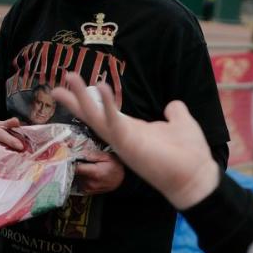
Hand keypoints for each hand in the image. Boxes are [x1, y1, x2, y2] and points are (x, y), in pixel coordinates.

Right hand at [0, 117, 24, 164]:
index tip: (21, 146)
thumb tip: (16, 121)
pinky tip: (10, 162)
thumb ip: (9, 123)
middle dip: (9, 150)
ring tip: (17, 158)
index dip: (10, 140)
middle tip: (22, 154)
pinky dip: (1, 162)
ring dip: (6, 157)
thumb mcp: (1, 124)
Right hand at [52, 73, 219, 208]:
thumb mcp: (180, 123)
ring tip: (69, 76)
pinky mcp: (130, 144)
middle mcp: (123, 136)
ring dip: (81, 98)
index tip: (74, 89)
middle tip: (54, 87)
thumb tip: (172, 105)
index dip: (89, 101)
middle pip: (92, 116)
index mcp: (132, 130)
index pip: (105, 113)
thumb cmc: (189, 153)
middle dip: (75, 100)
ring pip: (96, 117)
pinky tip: (100, 86)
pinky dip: (107, 105)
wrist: (197, 176)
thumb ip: (174, 113)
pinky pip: (114, 122)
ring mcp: (124, 141)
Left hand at [73, 152, 124, 193]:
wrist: (122, 180)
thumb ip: (92, 155)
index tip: (71, 157)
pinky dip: (81, 177)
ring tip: (88, 168)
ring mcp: (88, 188)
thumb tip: (79, 153)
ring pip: (76, 177)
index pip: (75, 168)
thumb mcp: (107, 156)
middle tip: (83, 161)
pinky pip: (79, 182)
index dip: (71, 162)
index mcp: (94, 173)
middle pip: (74, 172)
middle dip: (76, 165)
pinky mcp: (87, 191)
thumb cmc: (115, 166)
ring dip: (79, 172)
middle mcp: (90, 183)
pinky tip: (88, 174)